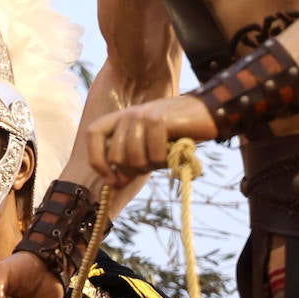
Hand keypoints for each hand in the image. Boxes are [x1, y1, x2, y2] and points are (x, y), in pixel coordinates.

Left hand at [86, 95, 215, 187]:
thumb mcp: (148, 147)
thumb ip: (129, 160)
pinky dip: (165, 160)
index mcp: (120, 119)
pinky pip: (154, 154)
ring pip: (133, 158)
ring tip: (164, 156)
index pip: (93, 134)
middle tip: (152, 164)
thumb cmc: (175, 134)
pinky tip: (174, 151)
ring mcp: (142, 115)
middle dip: (134, 170)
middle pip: (116, 156)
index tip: (113, 180)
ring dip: (152, 165)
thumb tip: (114, 183)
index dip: (97, 159)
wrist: (205, 114)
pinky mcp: (158, 120)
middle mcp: (127, 115)